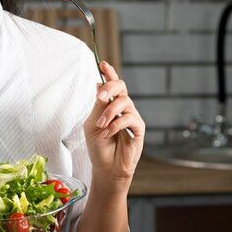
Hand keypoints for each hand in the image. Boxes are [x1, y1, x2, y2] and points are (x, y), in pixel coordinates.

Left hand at [84, 61, 145, 187]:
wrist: (106, 168)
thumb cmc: (98, 147)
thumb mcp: (92, 124)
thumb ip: (97, 106)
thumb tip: (98, 84)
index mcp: (109, 104)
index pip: (111, 84)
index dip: (108, 73)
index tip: (102, 63)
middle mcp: (122, 108)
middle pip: (120, 87)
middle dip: (110, 87)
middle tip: (99, 96)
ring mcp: (131, 117)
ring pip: (123, 102)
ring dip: (109, 113)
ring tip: (101, 126)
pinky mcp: (138, 128)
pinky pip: (129, 119)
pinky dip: (116, 125)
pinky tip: (107, 134)